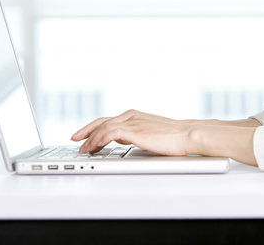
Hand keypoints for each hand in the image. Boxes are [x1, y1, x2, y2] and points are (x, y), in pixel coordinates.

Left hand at [71, 109, 193, 155]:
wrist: (187, 134)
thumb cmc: (174, 136)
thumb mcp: (151, 133)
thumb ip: (137, 134)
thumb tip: (126, 141)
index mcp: (135, 115)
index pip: (109, 120)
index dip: (94, 127)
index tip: (85, 134)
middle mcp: (131, 116)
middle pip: (101, 121)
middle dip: (86, 130)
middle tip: (75, 139)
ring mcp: (132, 122)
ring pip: (103, 127)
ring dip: (90, 139)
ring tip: (83, 149)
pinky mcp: (134, 130)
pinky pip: (109, 133)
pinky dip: (98, 139)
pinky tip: (93, 147)